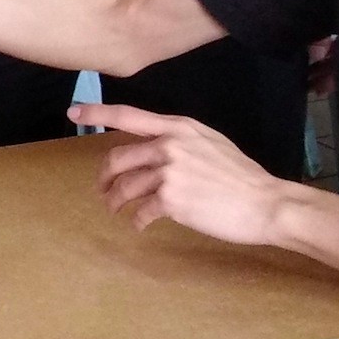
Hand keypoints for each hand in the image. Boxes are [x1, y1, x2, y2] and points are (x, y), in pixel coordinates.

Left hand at [72, 103, 296, 246]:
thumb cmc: (241, 176)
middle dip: (104, 176)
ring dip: (115, 201)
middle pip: (117, 157)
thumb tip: (155, 146)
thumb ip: (181, 140)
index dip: (97, 113)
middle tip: (103, 189)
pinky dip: (137, 220)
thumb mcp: (211, 143)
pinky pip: (141, 211)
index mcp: (179, 127)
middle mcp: (170, 145)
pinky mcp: (171, 199)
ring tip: (115, 209)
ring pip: (124, 186)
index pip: (128, 115)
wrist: (265, 202)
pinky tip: (141, 225)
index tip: (73, 112)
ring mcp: (170, 172)